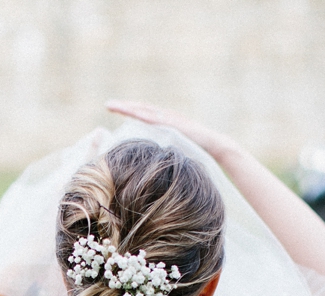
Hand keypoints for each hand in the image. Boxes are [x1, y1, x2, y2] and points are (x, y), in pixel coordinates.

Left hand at [105, 100, 237, 160]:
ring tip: (114, 106)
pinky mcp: (176, 124)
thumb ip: (163, 150)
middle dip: (125, 106)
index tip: (114, 109)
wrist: (217, 146)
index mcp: (165, 122)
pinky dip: (144, 116)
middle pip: (141, 109)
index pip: (143, 114)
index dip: (129, 111)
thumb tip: (150, 161)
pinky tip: (133, 114)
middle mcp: (166, 116)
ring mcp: (171, 118)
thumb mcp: (175, 149)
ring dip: (130, 108)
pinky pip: (157, 119)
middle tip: (108, 105)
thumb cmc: (198, 150)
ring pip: (146, 111)